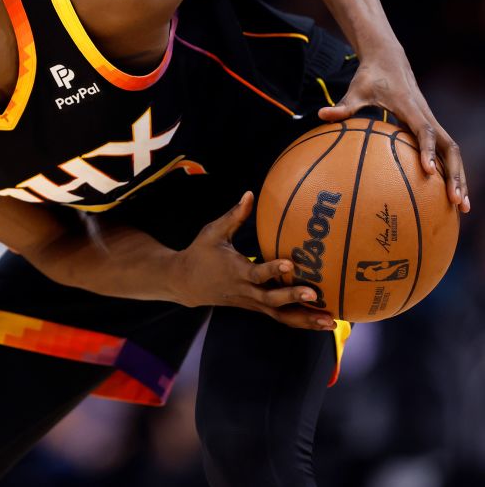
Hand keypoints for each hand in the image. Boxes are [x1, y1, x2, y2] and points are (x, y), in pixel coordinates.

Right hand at [171, 192, 336, 330]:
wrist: (185, 283)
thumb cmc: (200, 253)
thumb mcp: (213, 232)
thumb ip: (234, 216)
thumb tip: (250, 194)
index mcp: (235, 271)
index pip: (256, 272)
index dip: (273, 269)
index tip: (291, 263)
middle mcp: (245, 290)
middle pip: (271, 299)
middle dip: (293, 298)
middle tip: (315, 295)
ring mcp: (251, 302)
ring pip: (279, 315)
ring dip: (304, 319)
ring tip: (330, 321)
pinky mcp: (255, 308)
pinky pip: (279, 317)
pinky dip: (300, 321)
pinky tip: (321, 322)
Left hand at [318, 48, 469, 213]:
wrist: (389, 60)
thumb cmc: (371, 77)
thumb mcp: (356, 90)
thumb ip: (343, 106)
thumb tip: (321, 115)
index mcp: (411, 108)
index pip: (424, 131)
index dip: (427, 150)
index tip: (427, 171)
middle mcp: (426, 116)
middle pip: (449, 148)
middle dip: (455, 174)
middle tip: (456, 202)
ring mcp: (430, 122)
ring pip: (451, 152)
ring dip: (459, 177)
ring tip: (462, 207)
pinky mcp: (429, 126)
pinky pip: (443, 151)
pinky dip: (449, 170)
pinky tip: (446, 193)